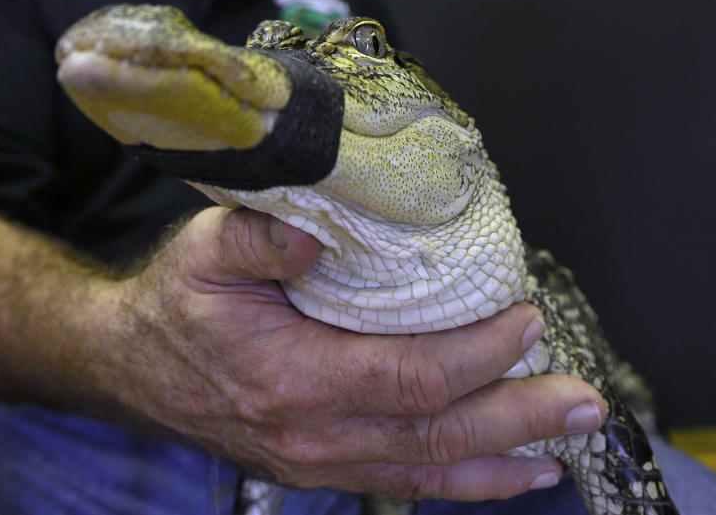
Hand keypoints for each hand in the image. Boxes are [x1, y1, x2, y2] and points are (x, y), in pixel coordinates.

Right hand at [100, 206, 606, 501]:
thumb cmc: (177, 301)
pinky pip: (405, 482)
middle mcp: (314, 436)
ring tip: (568, 442)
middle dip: (520, 418)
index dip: (477, 354)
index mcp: (293, 378)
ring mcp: (320, 462)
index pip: (410, 376)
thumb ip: (260, 238)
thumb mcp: (205, 250)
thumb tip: (316, 232)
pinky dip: (464, 481)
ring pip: (430, 468)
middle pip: (437, 433)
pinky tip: (509, 474)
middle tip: (586, 400)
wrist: (129, 362)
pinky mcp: (321, 467)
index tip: (525, 318)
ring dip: (505, 457)